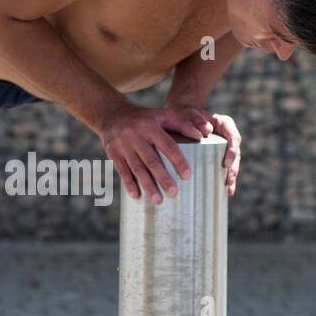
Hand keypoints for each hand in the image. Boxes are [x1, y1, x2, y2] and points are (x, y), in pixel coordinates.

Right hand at [99, 103, 219, 203]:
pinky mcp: (113, 153)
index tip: (187, 176)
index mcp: (151, 126)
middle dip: (162, 178)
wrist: (113, 115)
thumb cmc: (145, 119)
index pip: (167, 145)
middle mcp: (135, 135)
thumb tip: (202, 135)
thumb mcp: (163, 115)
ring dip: (147, 185)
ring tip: (158, 200)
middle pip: (151, 160)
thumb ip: (183, 124)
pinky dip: (129, 184)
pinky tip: (137, 196)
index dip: (178, 160)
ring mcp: (123, 145)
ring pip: (137, 168)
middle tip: (174, 193)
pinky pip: (122, 171)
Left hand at [175, 107, 240, 197]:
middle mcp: (227, 136)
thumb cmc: (184, 114)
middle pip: (235, 153)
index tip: (226, 163)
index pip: (233, 137)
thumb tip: (207, 130)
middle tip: (228, 180)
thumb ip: (196, 119)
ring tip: (229, 190)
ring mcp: (223, 147)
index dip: (233, 151)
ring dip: (231, 177)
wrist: (179, 119)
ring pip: (232, 163)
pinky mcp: (217, 156)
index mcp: (225, 124)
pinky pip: (224, 168)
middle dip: (233, 168)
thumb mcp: (189, 114)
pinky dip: (225, 180)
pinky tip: (226, 192)